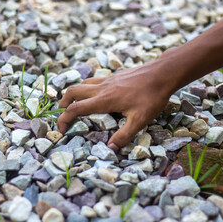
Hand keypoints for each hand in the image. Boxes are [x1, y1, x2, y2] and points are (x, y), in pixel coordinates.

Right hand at [57, 60, 173, 150]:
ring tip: (75, 105)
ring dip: (73, 94)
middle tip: (63, 116)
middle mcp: (101, 88)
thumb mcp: (140, 120)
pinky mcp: (114, 76)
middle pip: (72, 92)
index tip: (61, 130)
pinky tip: (95, 96)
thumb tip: (111, 148)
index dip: (64, 119)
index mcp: (104, 100)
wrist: (162, 73)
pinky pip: (93, 81)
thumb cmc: (152, 96)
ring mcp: (107, 80)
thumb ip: (124, 135)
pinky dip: (86, 89)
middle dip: (63, 104)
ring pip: (82, 84)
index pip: (75, 109)